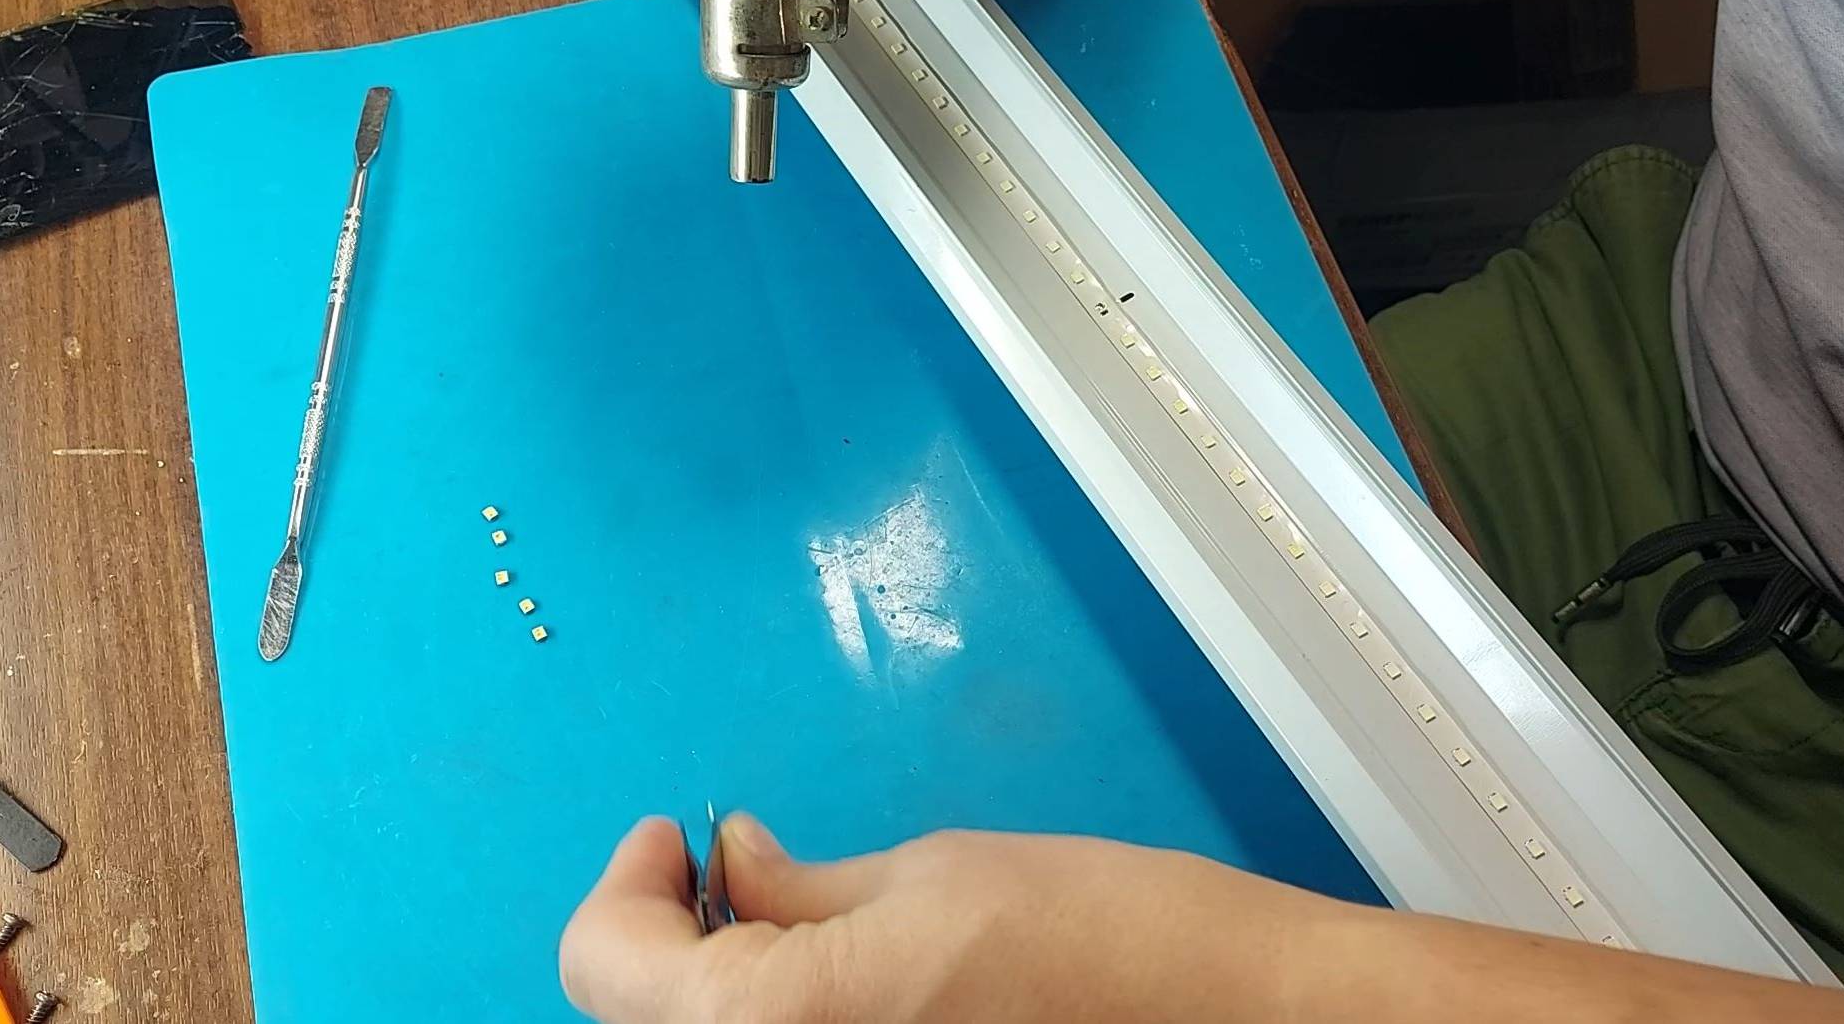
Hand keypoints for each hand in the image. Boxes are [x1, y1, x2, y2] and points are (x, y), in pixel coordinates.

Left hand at [556, 814, 1336, 1022]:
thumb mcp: (929, 877)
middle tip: (716, 865)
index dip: (625, 888)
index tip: (668, 838)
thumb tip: (733, 865)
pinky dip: (772, 1016)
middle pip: (645, 1020)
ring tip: (778, 911)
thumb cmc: (1110, 944)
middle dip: (664, 937)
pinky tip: (828, 971)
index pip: (608, 968)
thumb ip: (799, 888)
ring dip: (712, 984)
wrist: (1235, 1021)